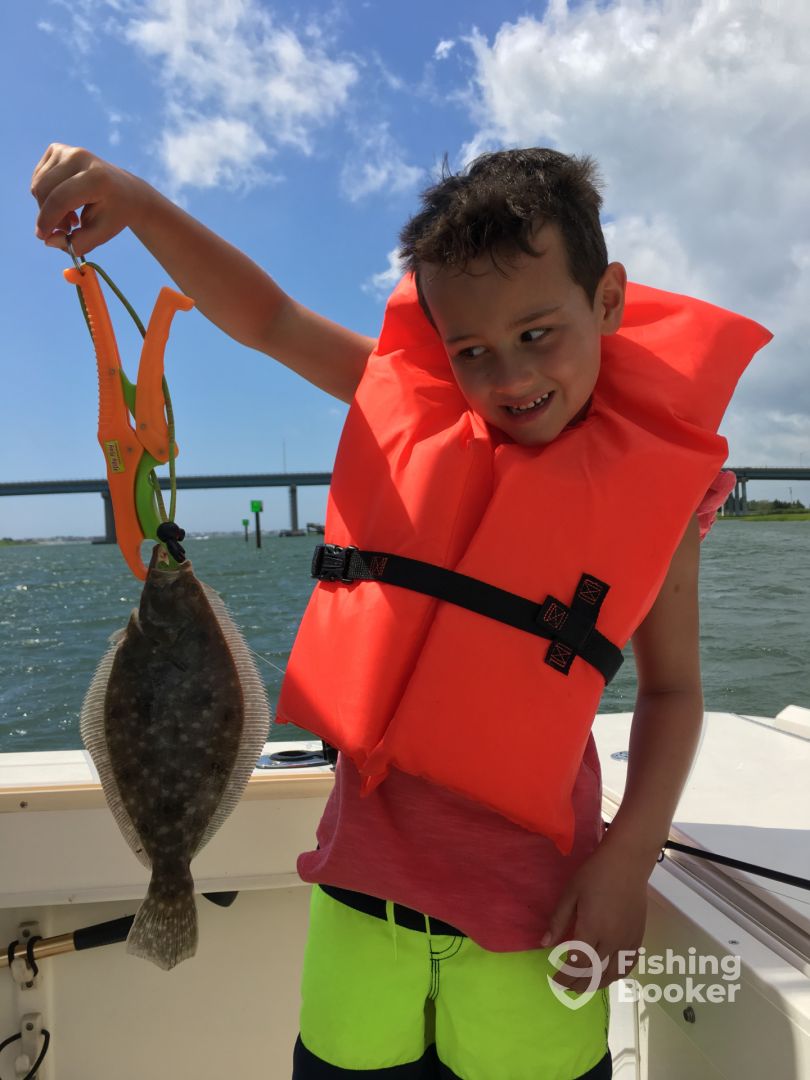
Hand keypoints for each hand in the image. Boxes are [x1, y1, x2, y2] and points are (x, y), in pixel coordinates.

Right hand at [31, 143, 149, 258]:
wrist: (127, 191)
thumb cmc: (114, 214)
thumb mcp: (102, 233)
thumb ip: (77, 243)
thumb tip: (48, 240)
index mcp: (96, 177)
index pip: (61, 198)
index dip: (48, 220)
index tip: (43, 236)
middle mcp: (80, 157)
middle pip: (45, 190)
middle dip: (48, 215)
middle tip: (67, 229)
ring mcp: (67, 150)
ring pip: (38, 184)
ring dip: (48, 207)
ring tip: (72, 216)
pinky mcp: (57, 149)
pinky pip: (39, 177)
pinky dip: (47, 194)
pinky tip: (67, 201)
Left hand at [542, 837, 651, 992]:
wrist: (627, 863)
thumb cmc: (595, 874)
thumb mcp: (570, 893)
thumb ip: (558, 920)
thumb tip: (544, 944)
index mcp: (592, 928)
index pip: (577, 963)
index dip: (565, 975)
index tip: (555, 978)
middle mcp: (612, 940)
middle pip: (594, 972)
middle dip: (578, 983)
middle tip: (565, 986)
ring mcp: (628, 940)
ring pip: (613, 974)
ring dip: (597, 984)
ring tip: (583, 985)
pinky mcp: (638, 937)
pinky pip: (628, 965)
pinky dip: (616, 975)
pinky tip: (607, 975)